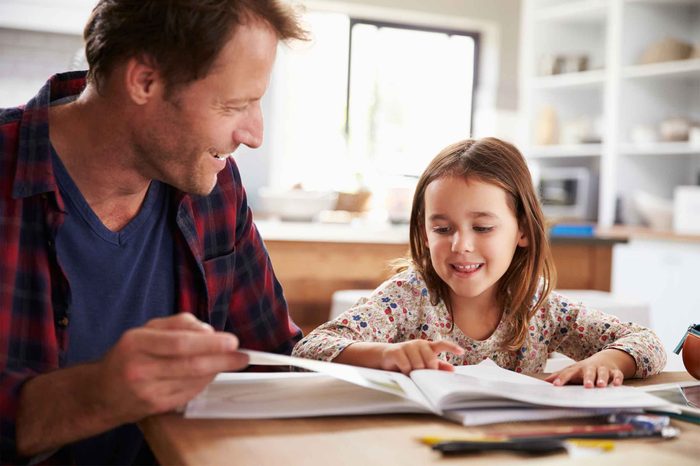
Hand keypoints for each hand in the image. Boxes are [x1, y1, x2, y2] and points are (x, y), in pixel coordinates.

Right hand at [96, 313, 248, 423]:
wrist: (101, 393)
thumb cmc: (129, 355)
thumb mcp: (145, 330)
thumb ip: (178, 324)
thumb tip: (209, 331)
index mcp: (136, 342)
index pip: (180, 342)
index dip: (210, 343)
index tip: (232, 341)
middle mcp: (139, 368)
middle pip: (190, 364)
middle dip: (221, 359)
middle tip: (242, 356)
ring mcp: (147, 390)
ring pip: (192, 380)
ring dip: (216, 371)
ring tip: (230, 362)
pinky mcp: (154, 407)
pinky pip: (188, 393)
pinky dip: (204, 383)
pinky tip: (211, 374)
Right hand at [380, 340, 464, 374]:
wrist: (386, 357)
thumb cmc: (408, 360)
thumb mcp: (423, 363)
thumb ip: (437, 366)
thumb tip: (452, 369)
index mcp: (428, 346)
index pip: (442, 344)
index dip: (452, 347)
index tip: (462, 352)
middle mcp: (419, 344)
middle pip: (431, 359)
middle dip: (428, 370)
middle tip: (422, 373)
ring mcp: (407, 345)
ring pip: (418, 364)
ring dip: (415, 372)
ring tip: (410, 372)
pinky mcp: (397, 350)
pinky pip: (406, 365)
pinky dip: (406, 371)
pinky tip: (403, 371)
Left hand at [544, 349, 636, 387]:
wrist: (604, 359)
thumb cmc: (584, 369)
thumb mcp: (572, 371)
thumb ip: (559, 376)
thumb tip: (544, 382)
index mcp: (578, 368)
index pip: (568, 373)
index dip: (562, 378)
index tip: (555, 385)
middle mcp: (590, 367)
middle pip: (588, 371)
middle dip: (588, 378)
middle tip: (587, 386)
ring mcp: (603, 369)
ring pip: (603, 372)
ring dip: (602, 378)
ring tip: (601, 385)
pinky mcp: (614, 371)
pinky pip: (617, 374)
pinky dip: (618, 379)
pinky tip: (617, 385)